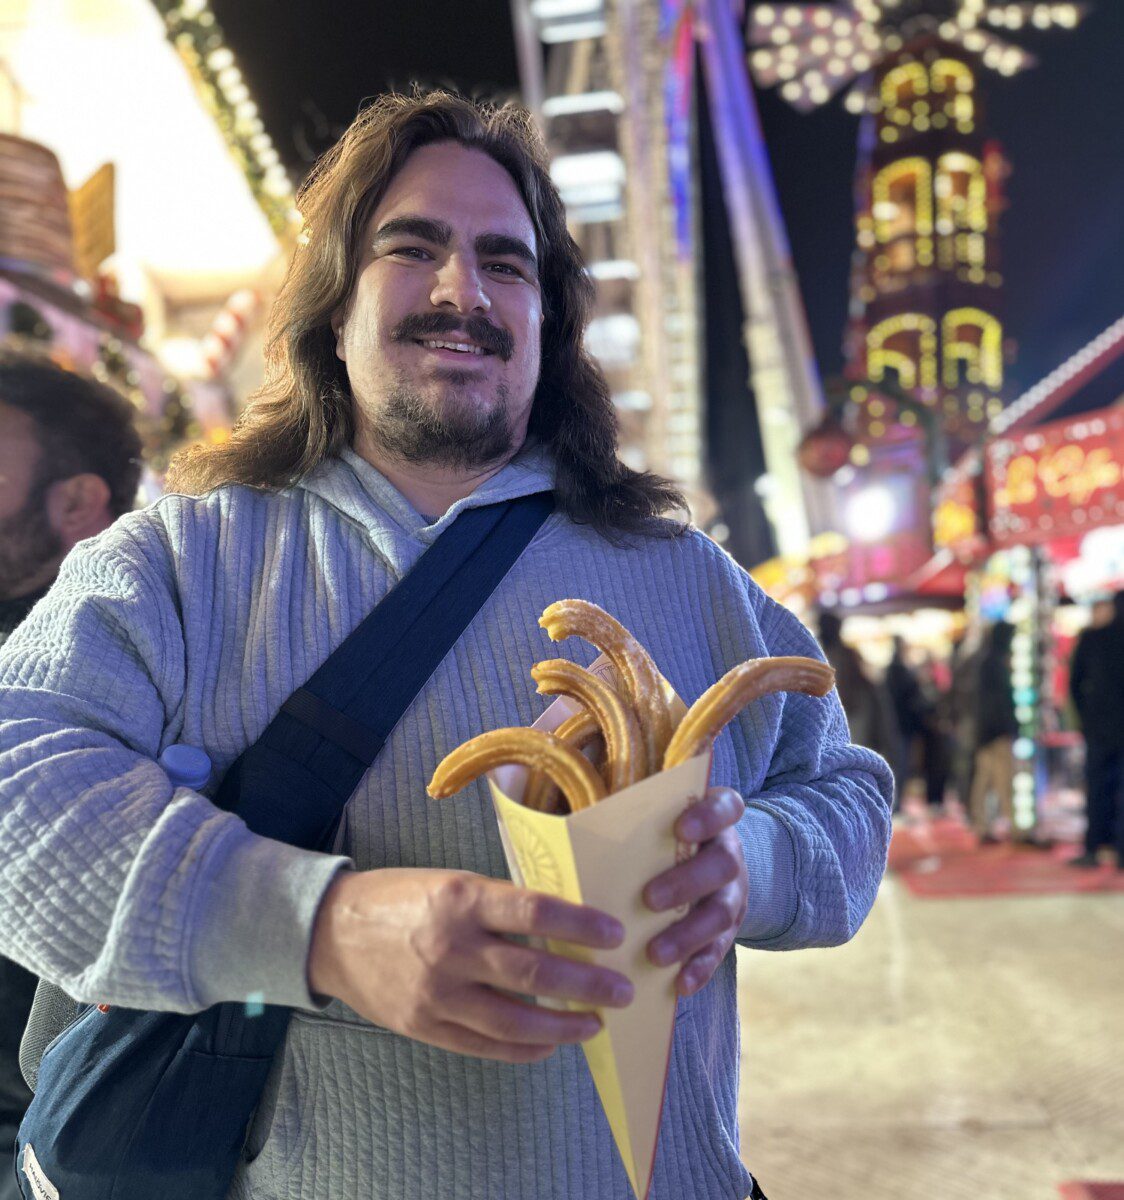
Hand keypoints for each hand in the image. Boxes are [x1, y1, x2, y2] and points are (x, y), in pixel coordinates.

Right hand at [307, 867, 633, 1063]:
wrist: (331, 931)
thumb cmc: (400, 897)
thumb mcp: (452, 882)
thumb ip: (499, 904)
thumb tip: (562, 925)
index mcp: (461, 900)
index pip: (535, 913)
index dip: (581, 926)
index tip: (614, 935)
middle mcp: (451, 948)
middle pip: (534, 973)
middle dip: (587, 986)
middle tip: (621, 990)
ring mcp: (437, 993)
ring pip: (514, 1020)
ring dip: (563, 1026)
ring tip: (594, 1024)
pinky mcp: (424, 1025)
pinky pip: (485, 1045)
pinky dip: (523, 1048)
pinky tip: (550, 1043)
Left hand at [643, 787, 748, 996]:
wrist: (704, 869)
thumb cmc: (664, 841)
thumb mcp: (660, 825)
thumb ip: (636, 825)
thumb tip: (575, 830)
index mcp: (715, 820)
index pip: (725, 808)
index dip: (708, 817)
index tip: (681, 828)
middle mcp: (730, 854)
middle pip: (723, 864)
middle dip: (687, 882)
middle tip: (650, 899)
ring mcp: (734, 893)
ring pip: (722, 913)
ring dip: (688, 935)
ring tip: (655, 954)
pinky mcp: (730, 931)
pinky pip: (720, 952)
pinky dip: (700, 968)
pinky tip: (679, 984)